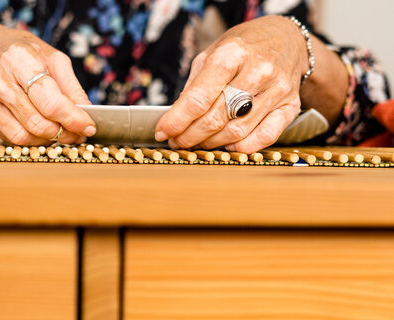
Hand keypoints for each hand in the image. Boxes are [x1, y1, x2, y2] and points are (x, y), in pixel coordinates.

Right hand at [0, 12, 95, 144]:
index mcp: (19, 59)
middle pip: (37, 123)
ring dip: (46, 140)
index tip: (89, 128)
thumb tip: (87, 113)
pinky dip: (28, 138)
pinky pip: (8, 137)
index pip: (50, 102)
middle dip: (63, 134)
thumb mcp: (53, 58)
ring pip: (21, 136)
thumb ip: (72, 87)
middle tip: (77, 134)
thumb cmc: (22, 52)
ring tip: (60, 133)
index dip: (73, 120)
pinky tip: (37, 128)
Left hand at [155, 16, 308, 152]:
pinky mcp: (290, 106)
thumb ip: (194, 86)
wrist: (285, 39)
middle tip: (177, 141)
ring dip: (211, 143)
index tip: (162, 132)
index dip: (176, 121)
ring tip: (197, 142)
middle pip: (215, 119)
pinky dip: (241, 147)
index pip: (198, 99)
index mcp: (232, 55)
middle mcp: (257, 72)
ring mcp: (277, 90)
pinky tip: (227, 144)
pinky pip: (264, 137)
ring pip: (236, 132)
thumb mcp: (211, 54)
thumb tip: (175, 119)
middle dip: (189, 136)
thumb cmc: (242, 48)